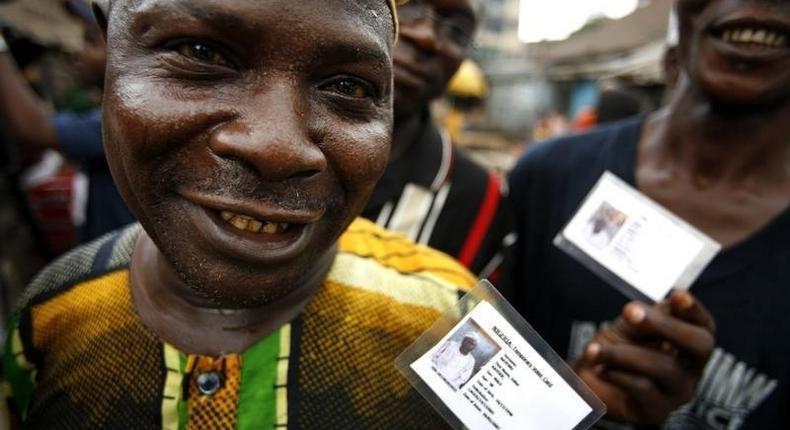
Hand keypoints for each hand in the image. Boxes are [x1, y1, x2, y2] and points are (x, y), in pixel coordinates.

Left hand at [575, 291, 714, 425]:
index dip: (694, 310)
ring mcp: (677, 392)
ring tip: (595, 348)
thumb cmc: (619, 347)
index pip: (704, 325)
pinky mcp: (656, 411)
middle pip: (699, 345)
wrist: (590, 380)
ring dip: (624, 352)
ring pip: (664, 366)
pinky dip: (616, 373)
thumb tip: (638, 311)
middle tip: (631, 312)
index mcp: (690, 344)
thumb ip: (643, 316)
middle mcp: (691, 369)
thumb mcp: (631, 326)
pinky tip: (600, 368)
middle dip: (666, 325)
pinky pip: (642, 387)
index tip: (677, 295)